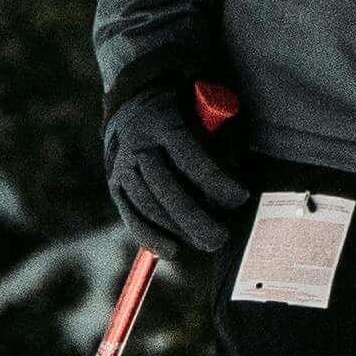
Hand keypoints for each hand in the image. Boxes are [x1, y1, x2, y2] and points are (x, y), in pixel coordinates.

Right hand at [106, 78, 247, 258]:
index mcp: (164, 122)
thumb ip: (219, 144)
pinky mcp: (115, 185)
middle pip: (165, 187)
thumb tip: (234, 186)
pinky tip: (172, 250)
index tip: (240, 197)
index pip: (190, 157)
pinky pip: (132, 215)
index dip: (215, 180)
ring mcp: (122, 167)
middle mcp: (138, 145)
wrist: (135, 104)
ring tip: (206, 243)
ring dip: (177, 230)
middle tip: (221, 237)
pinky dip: (151, 236)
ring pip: (148, 205)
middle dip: (195, 217)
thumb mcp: (205, 113)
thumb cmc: (185, 112)